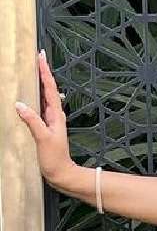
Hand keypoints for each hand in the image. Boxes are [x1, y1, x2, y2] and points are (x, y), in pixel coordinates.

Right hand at [15, 50, 75, 187]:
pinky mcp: (45, 127)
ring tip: (34, 70)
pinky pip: (39, 107)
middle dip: (42, 72)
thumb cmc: (55, 158)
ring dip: (39, 83)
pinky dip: (35, 97)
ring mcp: (50, 121)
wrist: (62, 173)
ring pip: (44, 96)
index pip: (49, 88)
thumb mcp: (43, 138)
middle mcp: (54, 115)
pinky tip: (29, 96)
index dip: (45, 71)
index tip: (41, 56)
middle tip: (37, 57)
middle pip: (47, 88)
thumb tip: (20, 105)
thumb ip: (32, 121)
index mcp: (56, 114)